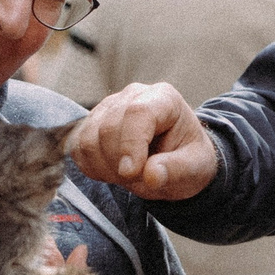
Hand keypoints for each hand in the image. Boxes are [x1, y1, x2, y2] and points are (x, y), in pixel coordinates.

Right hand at [69, 82, 218, 201]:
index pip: (138, 112)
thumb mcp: (196, 167)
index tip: (131, 172)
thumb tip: (151, 174)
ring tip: (130, 176)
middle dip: (119, 163)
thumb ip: (177, 169)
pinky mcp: (90, 123)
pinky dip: (91, 167)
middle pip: (108, 128)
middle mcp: (133, 95)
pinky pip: (77, 148)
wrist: (175, 158)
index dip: (130, 144)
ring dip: (105, 168)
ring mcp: (108, 107)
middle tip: (140, 179)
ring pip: (88, 140)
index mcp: (164, 98)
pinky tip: (113, 172)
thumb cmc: (188, 158)